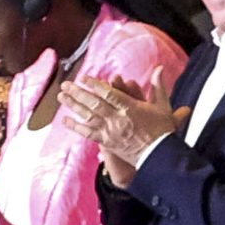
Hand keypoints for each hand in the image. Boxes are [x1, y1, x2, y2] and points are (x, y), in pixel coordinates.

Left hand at [59, 74, 183, 186]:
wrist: (158, 157)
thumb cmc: (162, 131)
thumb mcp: (163, 107)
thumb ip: (158, 86)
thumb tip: (159, 67)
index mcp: (131, 108)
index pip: (109, 94)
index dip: (95, 85)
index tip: (84, 77)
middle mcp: (117, 119)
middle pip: (94, 103)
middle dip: (78, 93)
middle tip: (66, 84)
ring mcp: (110, 131)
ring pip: (88, 116)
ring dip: (73, 105)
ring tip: (61, 96)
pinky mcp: (106, 142)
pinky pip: (88, 133)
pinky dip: (76, 126)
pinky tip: (65, 119)